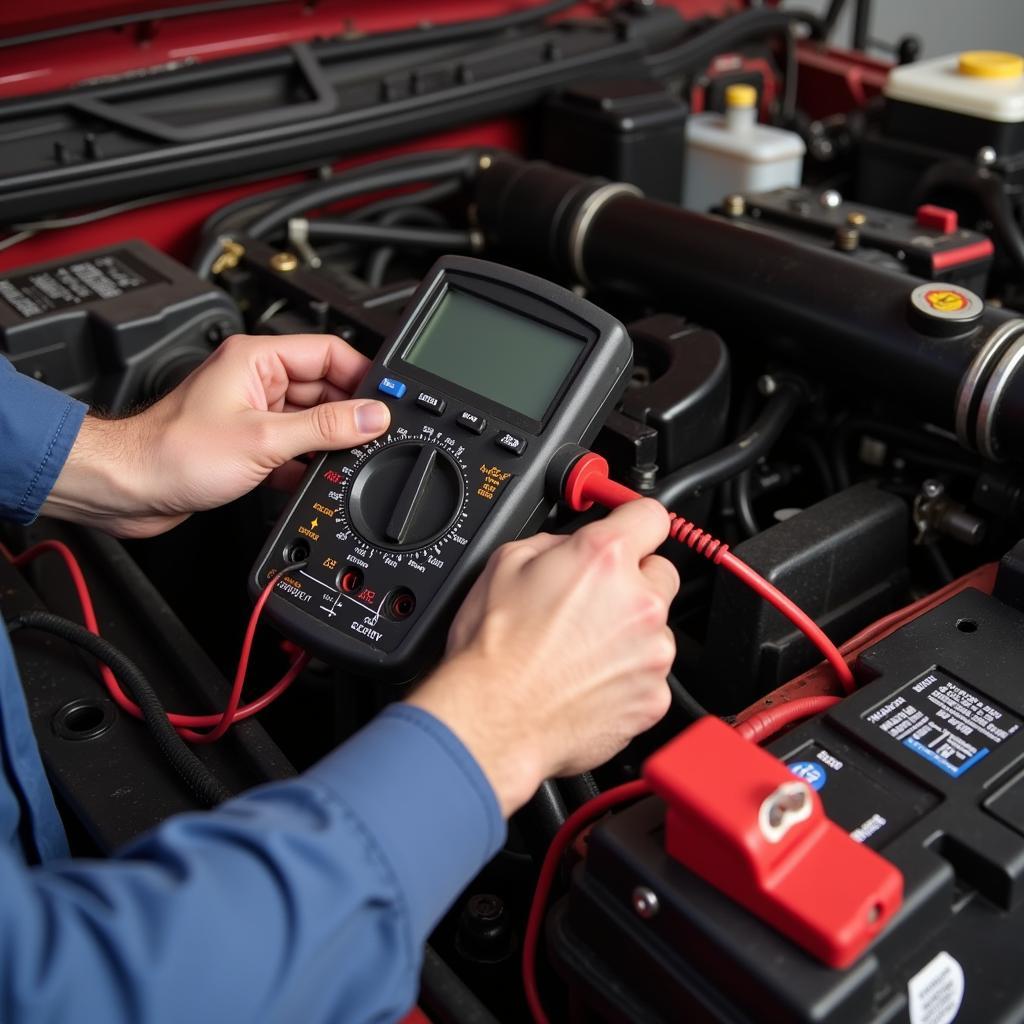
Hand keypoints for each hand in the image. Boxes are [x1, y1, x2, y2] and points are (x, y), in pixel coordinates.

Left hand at [43, 334, 390, 537]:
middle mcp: (256, 380)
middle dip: (348, 415)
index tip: (386, 401)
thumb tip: (372, 416)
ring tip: (343, 459)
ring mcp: (253, 412)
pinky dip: (306, 462)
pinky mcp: (248, 443)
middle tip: (372, 437)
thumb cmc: (171, 453)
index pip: (329, 351)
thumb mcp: (264, 439)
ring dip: (327, 442)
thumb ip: (325, 427)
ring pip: (310, 421)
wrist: (129, 489)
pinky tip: (312, 477)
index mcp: (257, 358)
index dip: (362, 375)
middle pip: (324, 388)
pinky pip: (294, 446)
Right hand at [406, 499, 678, 816]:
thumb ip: (556, 543)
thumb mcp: (505, 563)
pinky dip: (627, 676)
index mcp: (604, 558)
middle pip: (661, 574)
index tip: (630, 533)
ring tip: (580, 651)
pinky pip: (651, 675)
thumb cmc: (493, 650)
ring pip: (657, 629)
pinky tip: (586, 680)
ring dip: (630, 633)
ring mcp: (653, 652)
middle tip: (590, 604)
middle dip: (632, 583)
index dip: (635, 523)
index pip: (652, 516)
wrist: (493, 720)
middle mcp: (639, 601)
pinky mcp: (654, 697)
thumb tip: (571, 546)